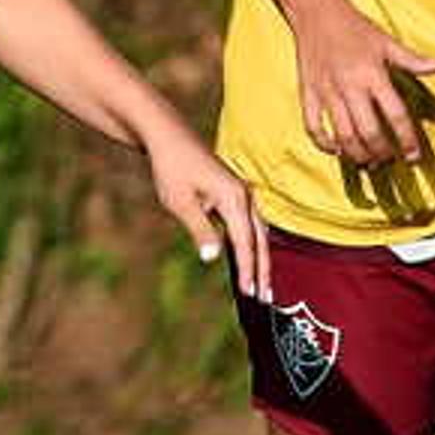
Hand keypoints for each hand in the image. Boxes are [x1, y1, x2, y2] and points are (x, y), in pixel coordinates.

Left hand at [145, 129, 271, 301]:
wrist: (168, 137)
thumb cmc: (171, 168)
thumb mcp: (181, 202)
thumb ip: (200, 230)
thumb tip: (212, 258)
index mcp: (233, 198)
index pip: (245, 243)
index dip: (248, 270)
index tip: (251, 294)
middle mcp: (243, 195)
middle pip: (260, 239)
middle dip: (262, 269)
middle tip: (266, 298)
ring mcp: (240, 192)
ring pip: (257, 231)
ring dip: (259, 258)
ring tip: (261, 283)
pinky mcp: (232, 193)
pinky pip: (248, 223)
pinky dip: (250, 243)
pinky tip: (246, 258)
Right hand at [288, 0, 434, 165]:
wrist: (318, 12)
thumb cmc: (356, 28)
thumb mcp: (386, 42)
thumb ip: (411, 60)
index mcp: (373, 74)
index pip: (395, 115)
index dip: (407, 140)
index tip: (413, 157)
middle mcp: (350, 86)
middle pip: (369, 132)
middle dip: (382, 153)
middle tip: (390, 161)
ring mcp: (327, 92)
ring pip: (343, 135)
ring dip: (357, 155)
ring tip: (369, 162)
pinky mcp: (308, 93)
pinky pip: (313, 126)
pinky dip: (324, 143)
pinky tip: (337, 150)